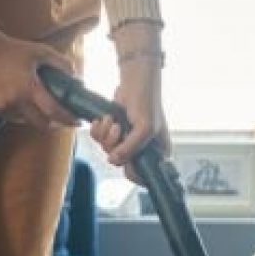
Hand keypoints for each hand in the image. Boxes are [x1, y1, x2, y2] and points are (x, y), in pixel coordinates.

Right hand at [0, 0, 79, 129]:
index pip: (53, 110)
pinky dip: (21, 114)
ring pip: (27, 121)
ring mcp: (3, 106)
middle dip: (54, 123)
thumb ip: (61, 63)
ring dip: (36, 117)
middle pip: (41, 123)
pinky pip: (13, 118)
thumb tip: (77, 78)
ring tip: (39, 105)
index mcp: (30, 87)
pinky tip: (23, 102)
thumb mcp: (41, 51)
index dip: (67, 119)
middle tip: (61, 118)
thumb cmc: (14, 50)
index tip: (78, 122)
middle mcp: (16, 100)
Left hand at [90, 54, 169, 181]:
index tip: (127, 163)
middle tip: (119, 130)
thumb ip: (130, 148)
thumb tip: (114, 160)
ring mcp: (126, 140)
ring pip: (108, 151)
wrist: (134, 81)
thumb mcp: (144, 128)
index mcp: (156, 152)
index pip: (145, 175)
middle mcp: (141, 148)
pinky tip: (104, 119)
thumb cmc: (146, 102)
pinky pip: (99, 140)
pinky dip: (98, 130)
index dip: (134, 173)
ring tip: (113, 120)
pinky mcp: (113, 132)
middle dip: (115, 145)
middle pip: (121, 162)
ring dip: (106, 135)